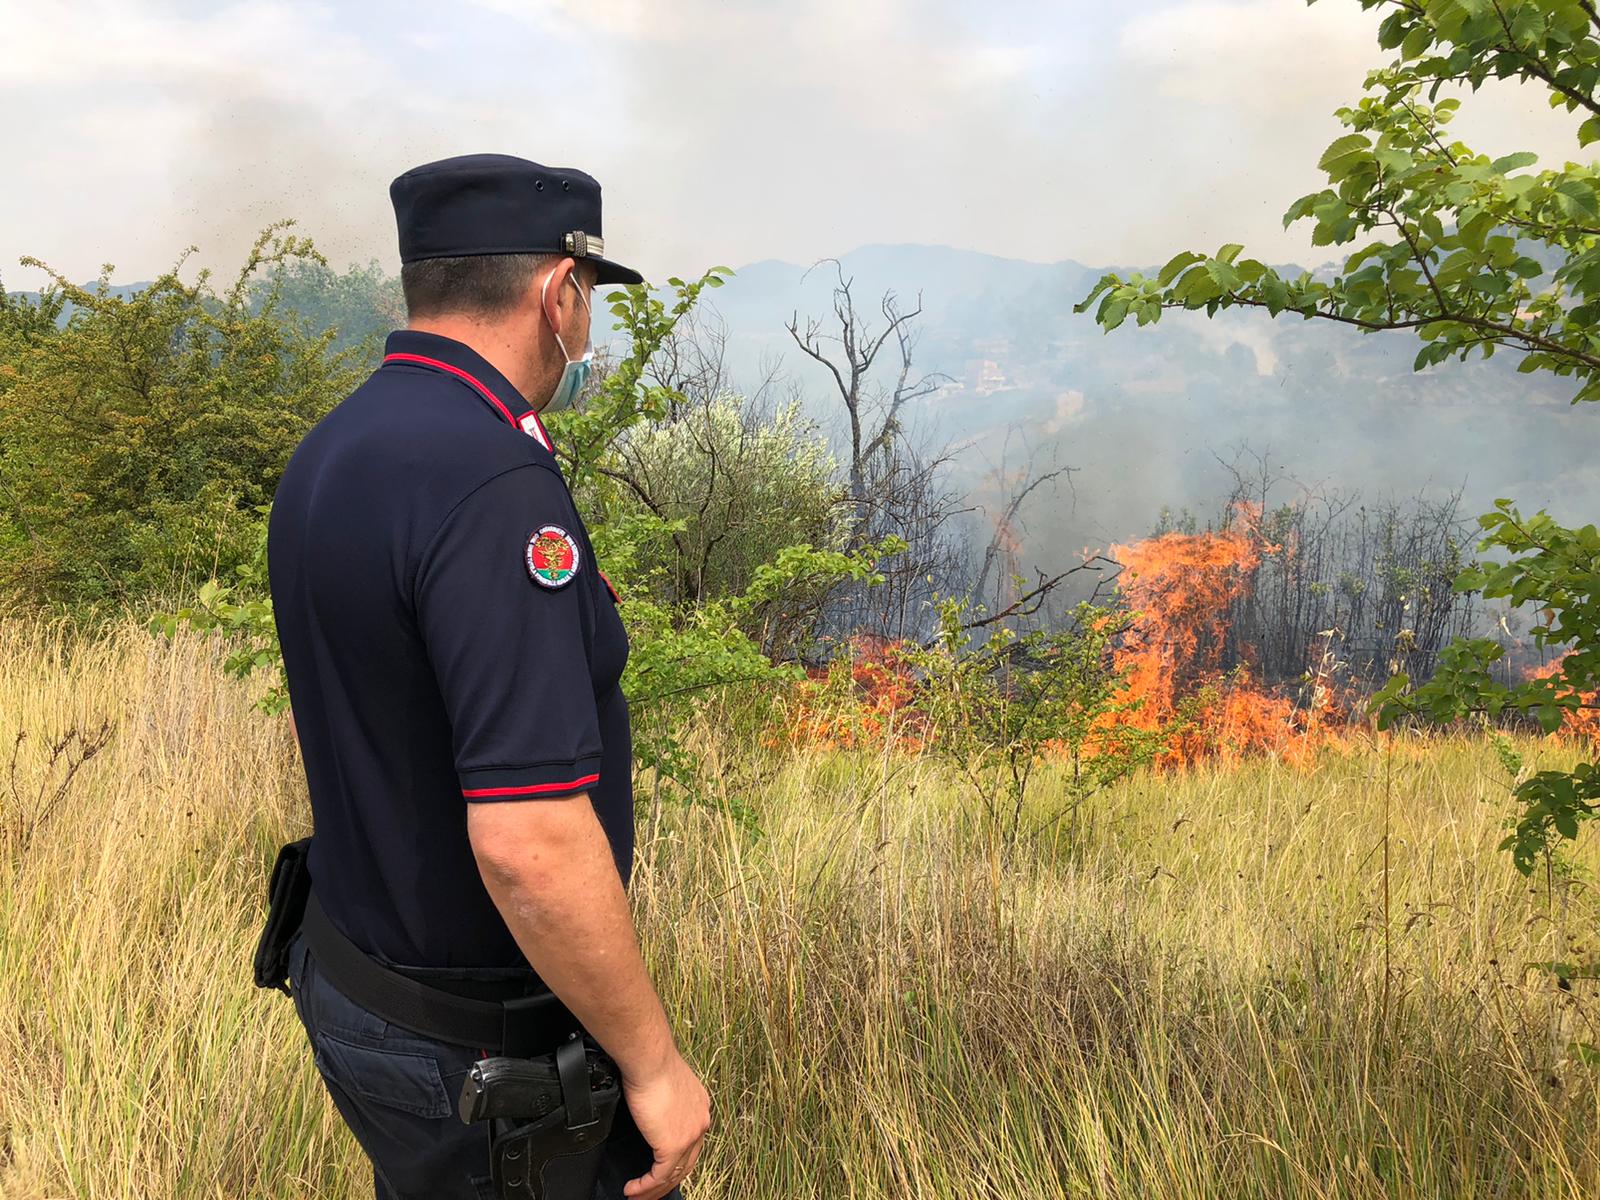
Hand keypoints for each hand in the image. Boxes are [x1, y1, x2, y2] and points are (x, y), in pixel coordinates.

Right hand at [620, 1052, 710, 1198]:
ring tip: (636, 1195)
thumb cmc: (649, 1062)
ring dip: (652, 1189)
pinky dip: (645, 1186)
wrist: (649, 1059)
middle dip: (665, 1181)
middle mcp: (700, 1122)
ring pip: (673, 1174)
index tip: (658, 1168)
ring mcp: (690, 1136)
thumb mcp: (662, 1085)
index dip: (675, 1160)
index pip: (691, 1143)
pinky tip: (633, 1188)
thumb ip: (661, 1102)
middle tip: (648, 1191)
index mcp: (699, 1107)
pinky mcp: (674, 1145)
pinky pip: (659, 1176)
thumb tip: (648, 1109)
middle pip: (686, 1163)